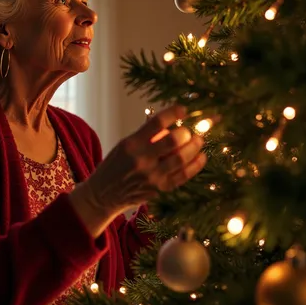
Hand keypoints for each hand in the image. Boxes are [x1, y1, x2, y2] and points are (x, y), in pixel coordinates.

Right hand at [69, 105, 205, 236]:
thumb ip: (146, 136)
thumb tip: (171, 124)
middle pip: (172, 141)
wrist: (104, 194)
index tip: (183, 110)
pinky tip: (201, 157)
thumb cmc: (115, 165)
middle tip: (190, 131)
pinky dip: (195, 165)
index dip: (173, 113)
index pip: (156, 123)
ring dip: (194, 147)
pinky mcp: (160, 189)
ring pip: (181, 159)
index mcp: (131, 144)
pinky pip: (183, 176)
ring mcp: (152, 176)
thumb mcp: (124, 145)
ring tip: (199, 140)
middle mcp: (142, 159)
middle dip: (186, 133)